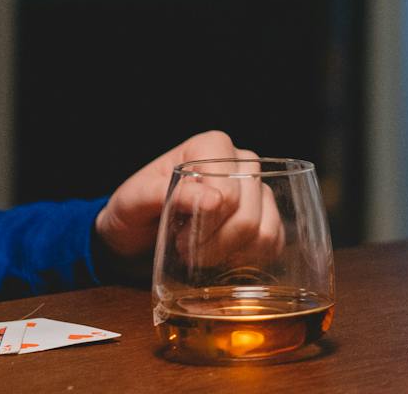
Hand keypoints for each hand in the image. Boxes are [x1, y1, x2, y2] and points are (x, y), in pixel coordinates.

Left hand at [93, 131, 281, 274]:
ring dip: (232, 254)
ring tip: (202, 254)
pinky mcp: (267, 215)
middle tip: (186, 249)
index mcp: (212, 147)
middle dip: (216, 244)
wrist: (135, 234)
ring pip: (265, 230)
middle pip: (248, 213)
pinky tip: (224, 258)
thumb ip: (166, 194)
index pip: (229, 192)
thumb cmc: (132, 212)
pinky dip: (250, 258)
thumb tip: (213, 200)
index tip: (179, 235)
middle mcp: (242, 162)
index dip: (206, 223)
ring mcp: (258, 188)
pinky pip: (274, 242)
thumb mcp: (134, 202)